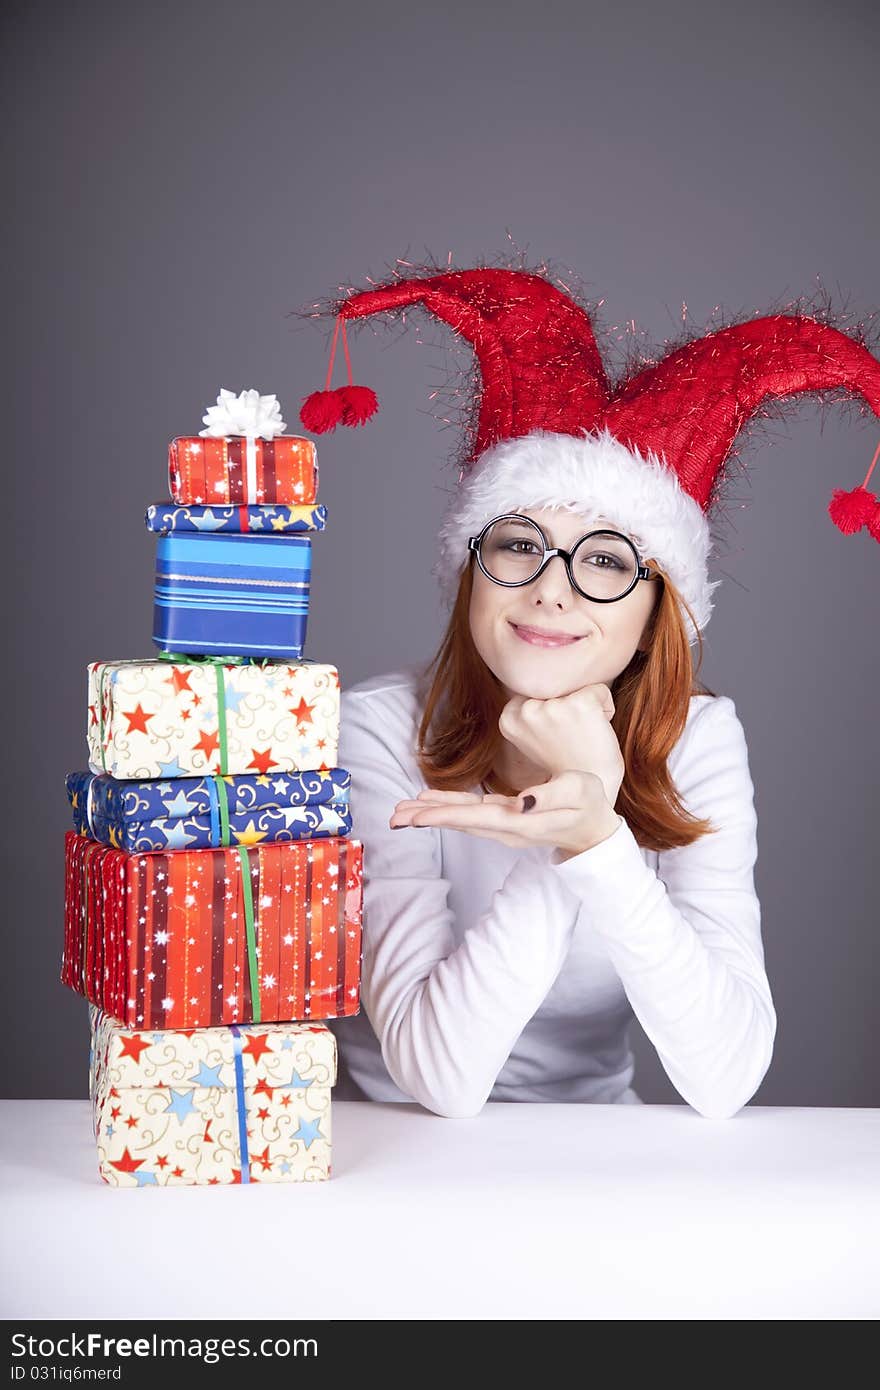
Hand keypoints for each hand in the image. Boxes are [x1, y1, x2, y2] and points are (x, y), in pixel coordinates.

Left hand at [389, 771, 621, 857]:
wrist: (596, 829)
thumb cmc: (590, 804)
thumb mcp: (580, 792)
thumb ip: (552, 796)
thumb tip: (521, 801)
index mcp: (520, 821)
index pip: (476, 818)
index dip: (445, 816)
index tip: (417, 816)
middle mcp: (506, 828)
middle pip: (460, 822)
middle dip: (426, 818)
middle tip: (393, 817)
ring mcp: (504, 826)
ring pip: (460, 820)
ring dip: (430, 815)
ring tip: (401, 811)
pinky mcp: (504, 820)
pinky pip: (469, 815)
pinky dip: (446, 809)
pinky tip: (428, 802)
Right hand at [499, 682, 624, 808]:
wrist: (590, 787)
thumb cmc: (565, 760)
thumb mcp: (533, 736)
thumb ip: (529, 713)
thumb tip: (536, 678)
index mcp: (509, 718)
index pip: (534, 693)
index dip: (549, 714)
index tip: (552, 739)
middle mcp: (527, 711)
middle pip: (554, 687)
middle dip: (566, 708)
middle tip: (568, 739)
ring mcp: (553, 707)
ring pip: (576, 688)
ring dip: (584, 708)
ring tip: (582, 736)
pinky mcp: (582, 704)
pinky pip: (599, 691)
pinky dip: (605, 708)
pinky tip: (597, 731)